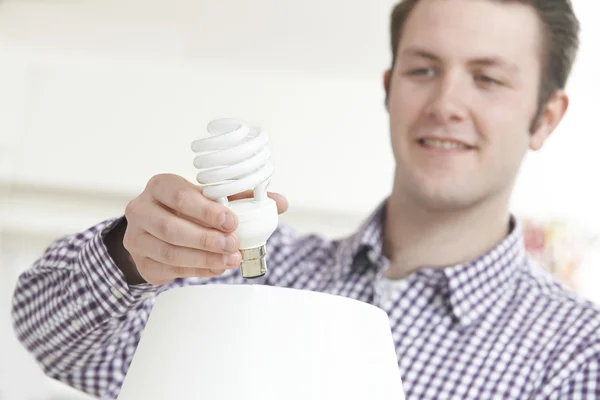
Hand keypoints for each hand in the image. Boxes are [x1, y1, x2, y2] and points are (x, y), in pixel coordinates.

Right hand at [120, 173, 287, 284]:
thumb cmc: (186, 209)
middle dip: (207, 240)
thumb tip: (280, 203)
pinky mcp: (141, 260)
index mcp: (161, 185)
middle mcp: (142, 209)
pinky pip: (169, 268)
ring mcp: (137, 236)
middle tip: (234, 246)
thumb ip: (241, 199)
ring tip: (229, 261)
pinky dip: (196, 270)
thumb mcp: (209, 199)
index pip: (181, 196)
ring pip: (169, 251)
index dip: (207, 211)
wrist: (153, 230)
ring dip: (204, 259)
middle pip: (172, 227)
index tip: (232, 222)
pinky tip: (215, 268)